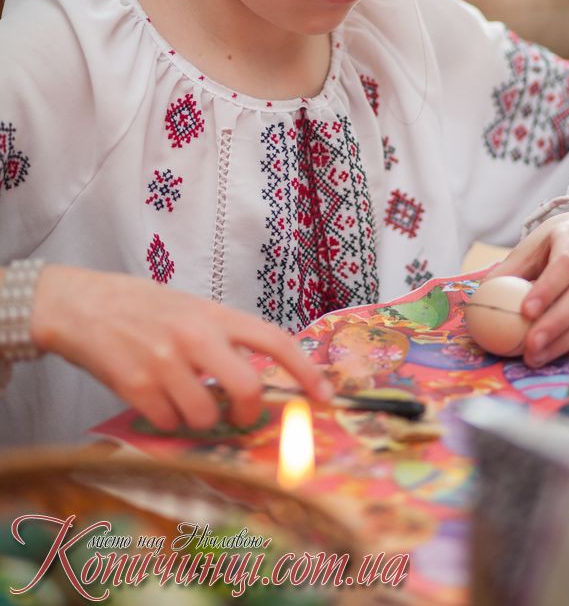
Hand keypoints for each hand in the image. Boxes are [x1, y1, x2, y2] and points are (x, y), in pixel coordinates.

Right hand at [30, 266, 332, 430]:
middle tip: (237, 417)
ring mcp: (166, 361)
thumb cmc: (140, 307)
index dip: (307, 371)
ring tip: (179, 398)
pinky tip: (153, 399)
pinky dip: (165, 421)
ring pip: (204, 417)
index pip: (275, 341)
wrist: (81, 304)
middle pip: (248, 388)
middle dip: (248, 414)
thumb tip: (253, 384)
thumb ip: (220, 339)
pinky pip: (168, 423)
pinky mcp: (136, 385)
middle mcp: (196, 336)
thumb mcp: (189, 309)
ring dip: (196, 420)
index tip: (326, 396)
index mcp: (215, 314)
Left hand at [485, 198, 568, 366]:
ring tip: (535, 357)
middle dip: (555, 324)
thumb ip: (512, 267)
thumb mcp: (536, 242)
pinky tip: (553, 354)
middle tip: (529, 347)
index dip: (547, 289)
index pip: (565, 264)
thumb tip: (482, 295)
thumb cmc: (561, 240)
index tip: (525, 311)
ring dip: (564, 341)